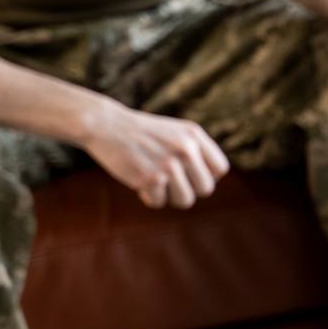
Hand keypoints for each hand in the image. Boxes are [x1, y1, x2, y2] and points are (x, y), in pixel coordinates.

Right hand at [81, 101, 230, 208]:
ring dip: (169, 197)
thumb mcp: (176, 133)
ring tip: (157, 183)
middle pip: (206, 189)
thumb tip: (211, 183)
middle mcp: (186, 149)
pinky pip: (158, 203)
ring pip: (185, 200)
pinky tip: (139, 181)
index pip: (220, 169)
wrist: (107, 126)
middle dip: (189, 190)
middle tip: (172, 183)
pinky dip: (148, 196)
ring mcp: (168, 164)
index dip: (206, 176)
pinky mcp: (150, 178)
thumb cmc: (143, 134)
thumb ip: (196, 152)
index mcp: (194, 135)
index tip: (190, 175)